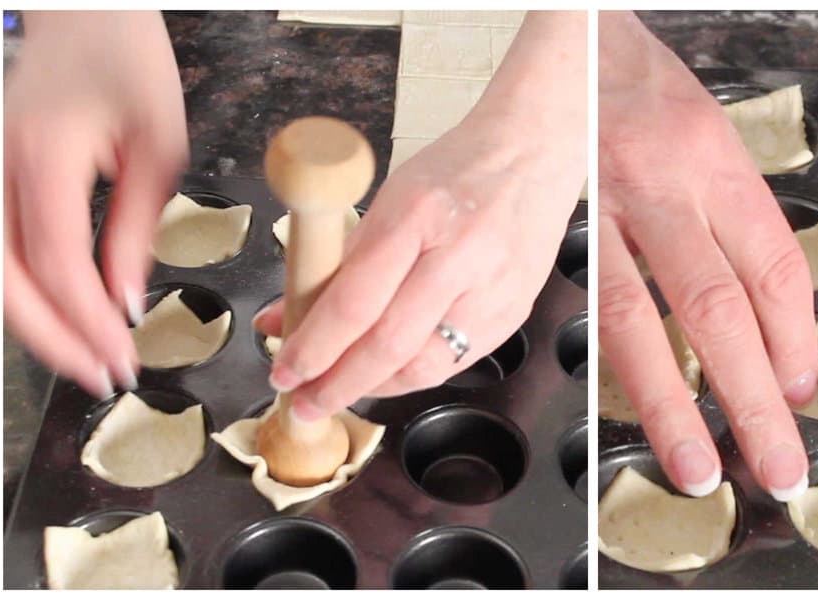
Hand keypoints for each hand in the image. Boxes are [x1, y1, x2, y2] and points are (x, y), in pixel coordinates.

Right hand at [4, 11, 187, 397]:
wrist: (84, 18)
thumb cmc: (126, 66)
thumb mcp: (157, 147)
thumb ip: (135, 228)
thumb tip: (126, 300)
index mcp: (43, 159)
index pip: (57, 266)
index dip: (88, 323)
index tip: (124, 358)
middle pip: (7, 282)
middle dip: (55, 341)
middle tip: (104, 376)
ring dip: (34, 326)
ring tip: (84, 359)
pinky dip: (23, 293)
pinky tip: (62, 318)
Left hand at [254, 11, 586, 418]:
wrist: (533, 156)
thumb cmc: (456, 170)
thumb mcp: (390, 199)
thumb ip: (342, 262)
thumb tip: (284, 317)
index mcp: (419, 216)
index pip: (355, 301)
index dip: (314, 347)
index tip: (284, 372)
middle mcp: (462, 256)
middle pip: (389, 344)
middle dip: (338, 385)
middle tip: (303, 405)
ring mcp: (494, 290)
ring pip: (425, 366)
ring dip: (375, 387)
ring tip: (341, 392)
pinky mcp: (513, 312)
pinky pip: (455, 361)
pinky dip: (414, 375)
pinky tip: (388, 374)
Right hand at [598, 12, 815, 500]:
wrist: (566, 40)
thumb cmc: (640, 83)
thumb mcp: (708, 130)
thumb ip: (733, 213)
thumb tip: (768, 308)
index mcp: (715, 156)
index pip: (772, 265)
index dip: (794, 338)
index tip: (802, 387)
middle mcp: (665, 182)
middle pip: (717, 308)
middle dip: (751, 398)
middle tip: (777, 464)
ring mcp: (605, 205)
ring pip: (643, 321)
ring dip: (675, 406)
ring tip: (699, 467)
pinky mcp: (562, 223)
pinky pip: (599, 305)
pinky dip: (630, 363)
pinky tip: (648, 403)